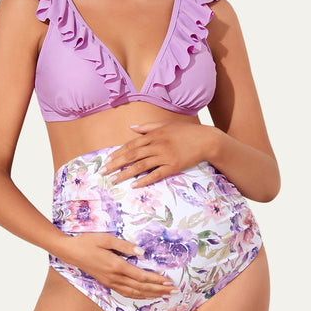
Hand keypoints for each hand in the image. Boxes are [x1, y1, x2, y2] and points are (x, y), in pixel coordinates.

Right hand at [57, 232, 178, 298]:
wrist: (71, 252)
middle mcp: (115, 277)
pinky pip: (126, 293)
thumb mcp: (106, 239)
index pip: (141, 276)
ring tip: (165, 295)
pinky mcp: (108, 283)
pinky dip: (139, 296)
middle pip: (141, 287)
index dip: (156, 280)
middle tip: (174, 291)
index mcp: (116, 266)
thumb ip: (124, 245)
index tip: (169, 281)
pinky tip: (146, 295)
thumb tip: (142, 252)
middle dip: (159, 290)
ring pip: (135, 293)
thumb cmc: (88, 242)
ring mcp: (111, 282)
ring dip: (151, 295)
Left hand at [99, 120, 215, 187]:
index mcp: (154, 134)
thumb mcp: (166, 125)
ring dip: (126, 174)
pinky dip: (145, 180)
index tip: (107, 160)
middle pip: (133, 155)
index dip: (118, 153)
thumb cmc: (186, 132)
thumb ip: (148, 126)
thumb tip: (131, 128)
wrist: (206, 140)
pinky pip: (157, 174)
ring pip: (142, 166)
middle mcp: (158, 145)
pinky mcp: (174, 166)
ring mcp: (165, 156)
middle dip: (116, 164)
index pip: (131, 144)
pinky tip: (135, 186)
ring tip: (114, 180)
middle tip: (103, 172)